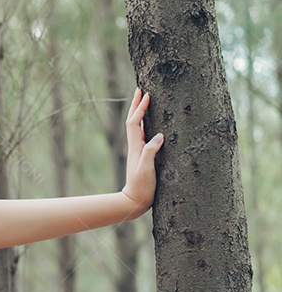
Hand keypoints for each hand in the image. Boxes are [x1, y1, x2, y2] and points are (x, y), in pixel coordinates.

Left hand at [120, 88, 163, 214]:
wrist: (135, 201)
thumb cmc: (142, 187)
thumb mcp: (146, 169)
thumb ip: (151, 152)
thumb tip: (159, 135)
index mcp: (136, 146)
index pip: (134, 122)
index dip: (139, 108)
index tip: (146, 94)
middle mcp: (135, 146)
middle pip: (132, 121)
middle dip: (136, 105)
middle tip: (140, 90)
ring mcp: (139, 151)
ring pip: (137, 127)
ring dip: (139, 113)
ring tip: (145, 102)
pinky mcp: (144, 156)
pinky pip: (144, 135)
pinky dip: (146, 125)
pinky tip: (151, 124)